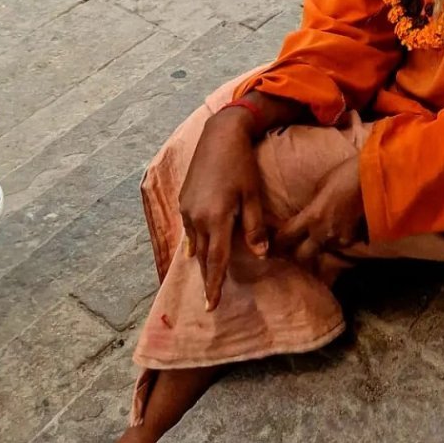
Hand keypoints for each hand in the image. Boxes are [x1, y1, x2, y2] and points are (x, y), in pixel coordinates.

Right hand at [179, 109, 268, 309]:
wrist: (219, 136)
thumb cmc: (241, 164)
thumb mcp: (253, 196)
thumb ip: (254, 227)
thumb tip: (260, 255)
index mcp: (215, 218)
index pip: (215, 261)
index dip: (214, 285)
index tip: (211, 306)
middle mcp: (195, 217)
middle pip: (202, 256)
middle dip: (206, 277)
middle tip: (209, 300)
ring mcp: (186, 209)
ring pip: (193, 244)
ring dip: (201, 261)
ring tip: (206, 278)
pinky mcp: (183, 200)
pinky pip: (189, 230)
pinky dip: (194, 243)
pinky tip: (195, 251)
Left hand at [273, 158, 365, 273]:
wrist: (380, 177)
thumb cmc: (347, 174)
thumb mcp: (321, 185)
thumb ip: (311, 205)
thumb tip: (307, 214)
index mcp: (312, 217)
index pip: (285, 238)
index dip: (277, 242)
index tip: (273, 244)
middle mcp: (324, 234)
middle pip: (302, 256)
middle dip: (295, 254)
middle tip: (293, 248)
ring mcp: (342, 240)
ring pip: (323, 251)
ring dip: (319, 246)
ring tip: (322, 235)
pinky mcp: (358, 240)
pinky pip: (341, 244)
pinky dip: (338, 239)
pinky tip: (342, 228)